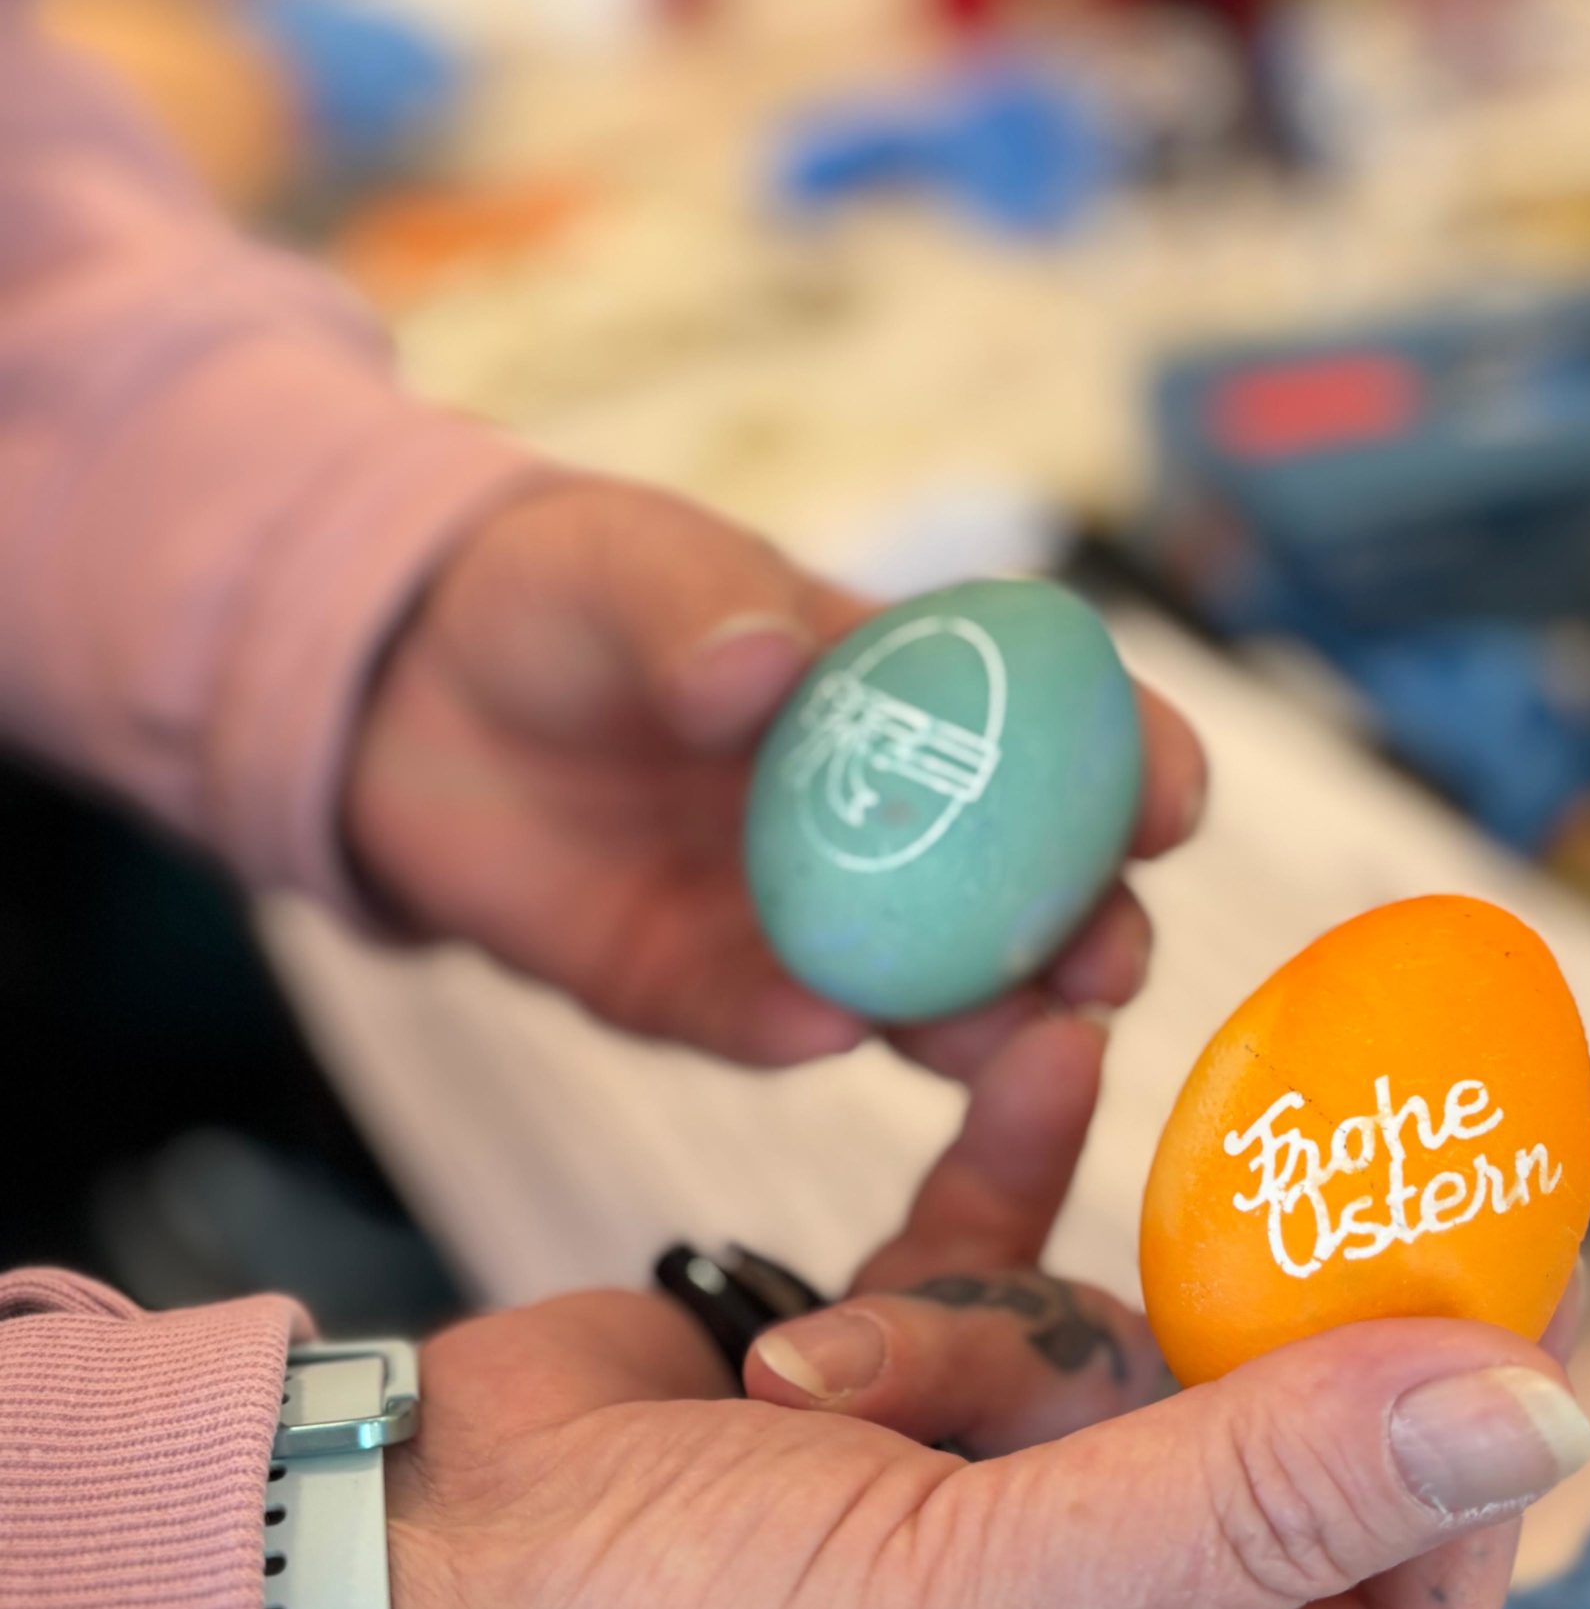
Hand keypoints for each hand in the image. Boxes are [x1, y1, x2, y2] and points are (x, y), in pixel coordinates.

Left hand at [343, 479, 1203, 1075]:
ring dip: (978, 1020)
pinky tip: (818, 1032)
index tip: (1170, 804)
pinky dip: (800, 1033)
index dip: (1136, 763)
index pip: (1061, 731)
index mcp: (906, 691)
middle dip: (1089, 933)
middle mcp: (882, 819)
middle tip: (1104, 968)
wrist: (400, 704)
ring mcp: (798, 916)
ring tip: (1007, 1040)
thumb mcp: (621, 568)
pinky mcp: (702, 993)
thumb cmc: (550, 596)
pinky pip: (766, 1024)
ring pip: (922, 988)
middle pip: (1025, 891)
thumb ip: (692, 608)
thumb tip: (771, 665)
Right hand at [384, 1015, 1588, 1608]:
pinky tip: (1035, 1064)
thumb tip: (1529, 1413)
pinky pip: (987, 1254)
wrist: (390, 1601)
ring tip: (819, 1390)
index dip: (1456, 1469)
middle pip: (1241, 1446)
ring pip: (1095, 1337)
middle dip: (1173, 1363)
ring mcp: (971, 1502)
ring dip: (977, 1324)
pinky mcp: (877, 1383)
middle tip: (1266, 1199)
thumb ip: (1264, 1500)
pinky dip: (1001, 1172)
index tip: (1508, 1283)